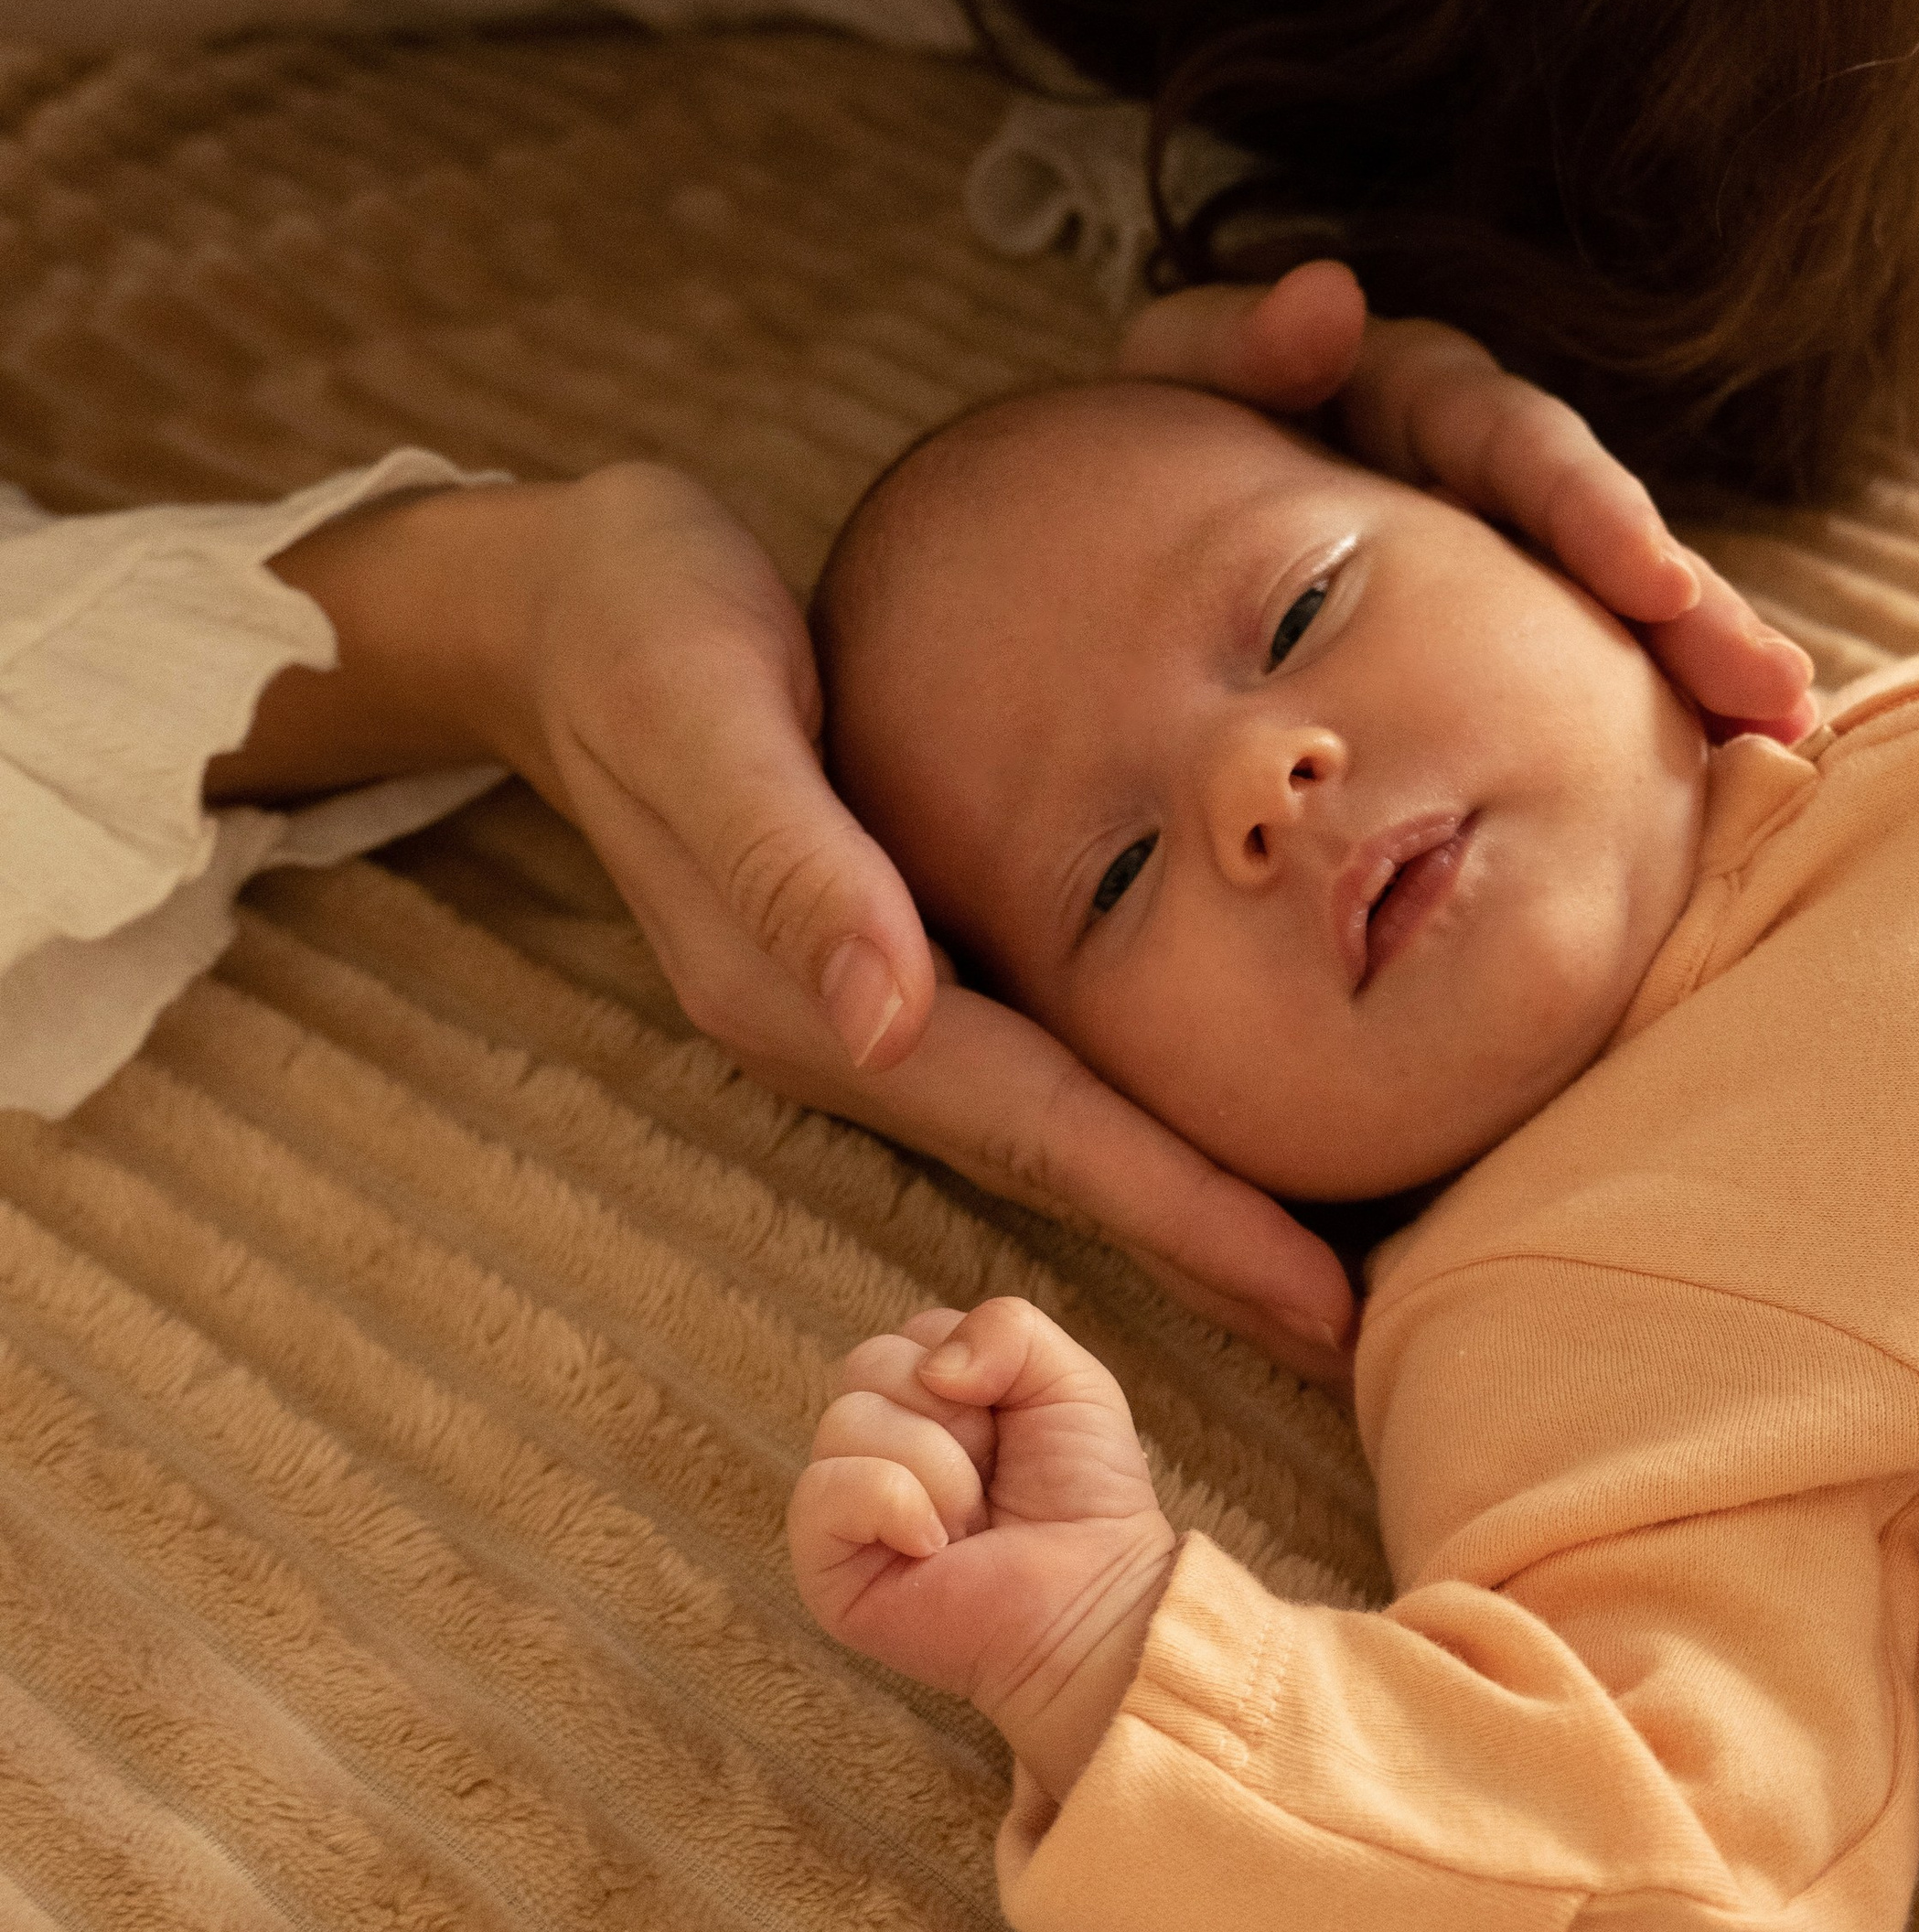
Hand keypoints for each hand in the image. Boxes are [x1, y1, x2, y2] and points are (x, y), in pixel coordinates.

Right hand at [213, 467, 1359, 1382]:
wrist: (544, 597)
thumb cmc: (630, 621)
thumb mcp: (694, 707)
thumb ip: (784, 861)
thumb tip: (878, 1022)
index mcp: (801, 998)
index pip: (1029, 1129)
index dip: (1175, 1215)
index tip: (1313, 1301)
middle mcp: (842, 1028)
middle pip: (1055, 1158)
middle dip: (1205, 1249)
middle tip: (1363, 1334)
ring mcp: (862, 999)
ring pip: (1050, 1119)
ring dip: (1178, 1193)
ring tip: (1325, 1257)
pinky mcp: (888, 943)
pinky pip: (1035, 1048)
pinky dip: (1130, 1101)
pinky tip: (1221, 1107)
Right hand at [788, 1297, 1176, 1801]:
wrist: (1094, 1599)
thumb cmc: (1084, 1497)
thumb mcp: (1069, 1380)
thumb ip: (1006, 1326)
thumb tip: (933, 1370)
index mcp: (921, 1400)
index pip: (905, 1337)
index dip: (970, 1370)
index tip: (1008, 1425)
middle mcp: (873, 1447)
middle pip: (867, 1366)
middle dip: (953, 1416)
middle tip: (991, 1477)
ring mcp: (845, 1508)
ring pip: (846, 1422)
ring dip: (937, 1471)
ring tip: (971, 1523)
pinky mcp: (824, 1568)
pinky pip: (822, 1491)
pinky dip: (891, 1505)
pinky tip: (933, 1546)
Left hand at [1120, 261, 1816, 742]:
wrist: (1133, 533)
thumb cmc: (1165, 443)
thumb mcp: (1181, 379)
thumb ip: (1236, 342)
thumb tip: (1328, 295)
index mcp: (1418, 396)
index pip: (1517, 443)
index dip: (1589, 510)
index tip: (1654, 583)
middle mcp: (1487, 470)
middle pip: (1605, 534)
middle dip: (1690, 613)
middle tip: (1767, 690)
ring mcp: (1504, 551)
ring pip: (1621, 609)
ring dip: (1702, 668)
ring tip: (1778, 734)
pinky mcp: (1505, 630)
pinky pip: (1590, 677)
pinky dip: (1656, 718)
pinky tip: (1729, 774)